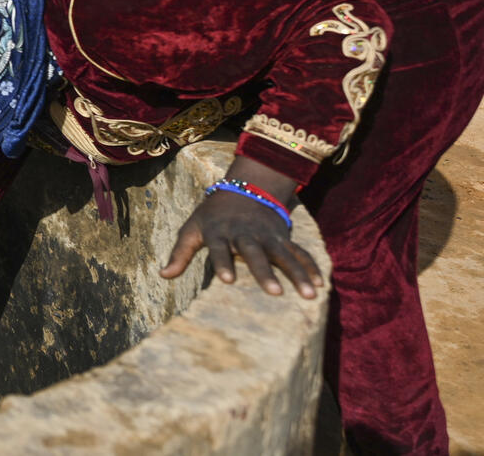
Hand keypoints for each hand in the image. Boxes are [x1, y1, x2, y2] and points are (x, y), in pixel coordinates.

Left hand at [160, 179, 320, 298]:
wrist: (243, 189)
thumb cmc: (212, 216)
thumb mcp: (192, 228)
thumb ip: (180, 253)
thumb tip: (163, 275)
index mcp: (220, 232)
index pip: (220, 249)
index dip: (223, 263)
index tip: (228, 280)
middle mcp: (245, 235)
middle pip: (256, 254)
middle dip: (264, 272)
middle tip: (274, 293)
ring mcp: (267, 236)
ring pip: (284, 255)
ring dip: (297, 274)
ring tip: (309, 295)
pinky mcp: (283, 237)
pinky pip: (299, 253)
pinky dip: (310, 267)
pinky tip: (320, 285)